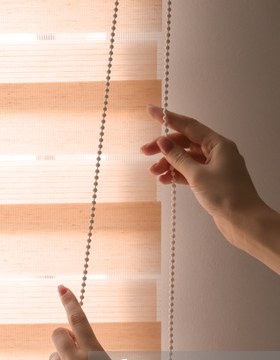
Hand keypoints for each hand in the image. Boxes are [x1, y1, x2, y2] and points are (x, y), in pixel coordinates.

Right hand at [140, 104, 266, 248]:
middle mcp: (217, 152)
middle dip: (164, 147)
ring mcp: (214, 166)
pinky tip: (165, 180)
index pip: (188, 126)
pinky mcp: (210, 180)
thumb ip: (178, 157)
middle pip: (184, 142)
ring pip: (185, 158)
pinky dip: (175, 174)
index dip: (168, 118)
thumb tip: (163, 142)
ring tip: (154, 172)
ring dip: (168, 163)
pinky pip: (189, 171)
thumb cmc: (228, 196)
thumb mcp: (197, 175)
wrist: (243, 220)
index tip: (151, 111)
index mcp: (218, 144)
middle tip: (145, 151)